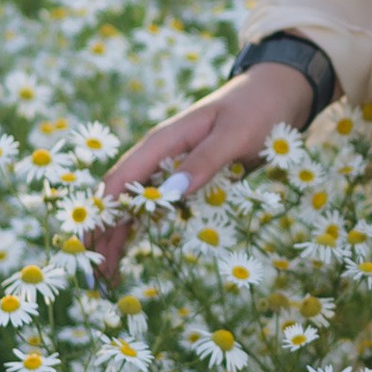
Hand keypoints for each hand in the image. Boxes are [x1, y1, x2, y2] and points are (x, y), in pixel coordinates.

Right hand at [91, 64, 311, 284]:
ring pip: (133, 206)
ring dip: (118, 237)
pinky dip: (141, 229)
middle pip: (119, 198)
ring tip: (108, 275)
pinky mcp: (186, 178)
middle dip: (103, 235)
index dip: (104, 216)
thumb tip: (171, 192)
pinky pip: (156, 207)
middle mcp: (159, 155)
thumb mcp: (235, 134)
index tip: (94, 251)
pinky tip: (132, 252)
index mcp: (164, 141)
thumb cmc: (257, 109)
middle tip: (96, 279)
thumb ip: (205, 161)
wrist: (277, 92)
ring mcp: (170, 167)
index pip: (121, 181)